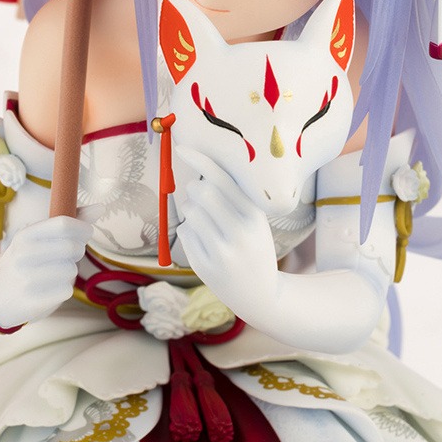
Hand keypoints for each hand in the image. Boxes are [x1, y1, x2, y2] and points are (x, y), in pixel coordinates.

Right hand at [0, 216, 91, 327]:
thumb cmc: (25, 263)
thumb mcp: (38, 238)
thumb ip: (70, 222)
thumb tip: (101, 207)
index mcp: (25, 235)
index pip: (64, 224)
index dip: (82, 228)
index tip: (85, 233)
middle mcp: (24, 255)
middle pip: (72, 247)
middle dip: (78, 251)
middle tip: (68, 256)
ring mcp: (27, 279)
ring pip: (72, 270)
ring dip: (70, 272)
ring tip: (54, 273)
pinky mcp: (33, 301)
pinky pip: (67, 290)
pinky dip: (63, 289)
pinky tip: (49, 289)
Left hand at [176, 147, 278, 320]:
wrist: (260, 294)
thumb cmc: (253, 244)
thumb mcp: (254, 219)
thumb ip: (233, 197)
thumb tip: (200, 171)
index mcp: (255, 215)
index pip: (222, 180)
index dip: (200, 160)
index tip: (182, 148)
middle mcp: (240, 233)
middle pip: (202, 193)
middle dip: (195, 188)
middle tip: (199, 193)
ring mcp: (221, 252)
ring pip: (191, 213)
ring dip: (192, 210)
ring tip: (207, 221)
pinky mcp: (204, 267)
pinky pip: (185, 233)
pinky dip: (190, 230)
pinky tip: (205, 241)